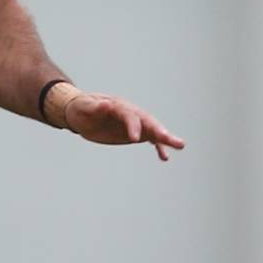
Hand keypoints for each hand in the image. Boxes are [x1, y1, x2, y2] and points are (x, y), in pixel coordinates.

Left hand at [62, 91, 184, 160]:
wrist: (82, 112)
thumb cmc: (82, 108)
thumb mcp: (84, 106)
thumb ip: (95, 107)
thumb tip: (106, 104)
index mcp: (118, 106)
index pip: (128, 115)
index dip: (133, 126)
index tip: (135, 139)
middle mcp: (130, 113)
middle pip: (147, 121)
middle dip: (159, 130)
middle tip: (169, 139)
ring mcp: (134, 123)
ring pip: (153, 130)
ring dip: (165, 138)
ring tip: (180, 145)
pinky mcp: (134, 133)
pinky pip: (149, 139)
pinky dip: (158, 147)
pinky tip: (165, 157)